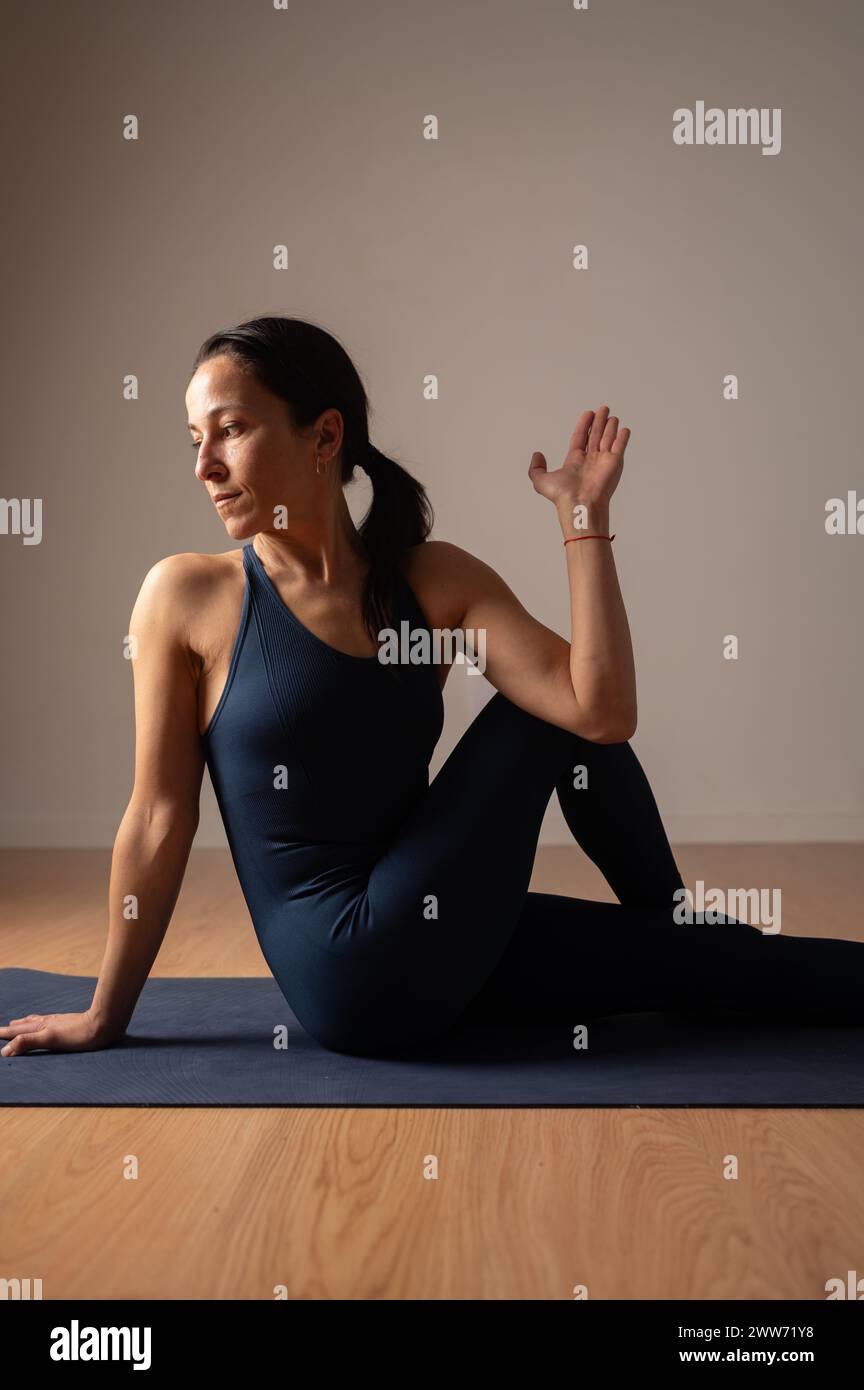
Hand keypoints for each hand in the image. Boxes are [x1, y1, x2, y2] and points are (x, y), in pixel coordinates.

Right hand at [0, 1010, 120, 1056]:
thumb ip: (28, 1042)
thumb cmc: (79, 1034)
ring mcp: (58, 1022)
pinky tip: (45, 1023)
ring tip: (17, 1023)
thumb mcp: (50, 1039)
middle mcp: (47, 1022)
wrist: (104, 1023)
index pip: (17, 1032)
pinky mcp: (68, 1023)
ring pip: (35, 1022)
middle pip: (24, 1026)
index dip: (4, 1035)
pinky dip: (38, 1023)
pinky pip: (47, 1022)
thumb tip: (6, 1049)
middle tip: (0, 1030)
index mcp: (41, 1027)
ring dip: (23, 1024)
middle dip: (10, 1029)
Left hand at [528, 406, 629, 509]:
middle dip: (599, 422)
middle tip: (603, 409)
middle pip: (595, 436)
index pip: (580, 438)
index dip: (584, 425)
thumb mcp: (540, 480)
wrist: (580, 503)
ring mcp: (603, 461)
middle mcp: (590, 460)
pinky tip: (624, 430)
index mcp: (575, 461)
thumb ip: (536, 468)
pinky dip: (623, 438)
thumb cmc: (563, 495)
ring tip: (611, 416)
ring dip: (610, 427)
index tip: (588, 414)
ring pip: (608, 439)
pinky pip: (620, 447)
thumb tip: (537, 455)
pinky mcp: (614, 463)